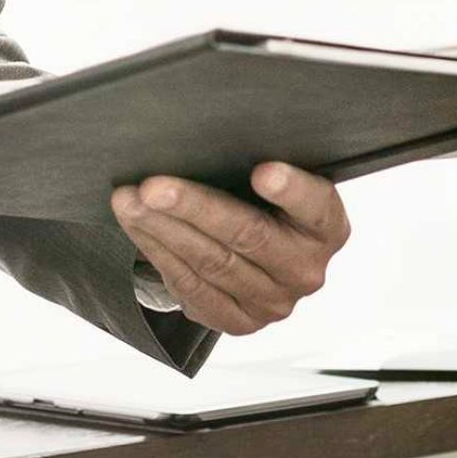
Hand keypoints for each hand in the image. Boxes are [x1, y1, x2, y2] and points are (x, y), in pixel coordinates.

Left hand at [107, 161, 350, 335]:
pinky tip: (138, 229)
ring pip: (211, 262)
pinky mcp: (239, 322)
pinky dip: (159, 254)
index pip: (315, 206)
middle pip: (248, 235)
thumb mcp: (277, 183)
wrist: (259, 260)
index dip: (290, 190)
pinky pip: (192, 287)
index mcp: (327, 228)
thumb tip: (205, 135)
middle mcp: (305, 269)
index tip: (263, 171)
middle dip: (194, 207)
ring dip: (162, 229)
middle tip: (154, 186)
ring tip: (129, 201)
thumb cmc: (265, 206)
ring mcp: (273, 302)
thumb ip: (261, 165)